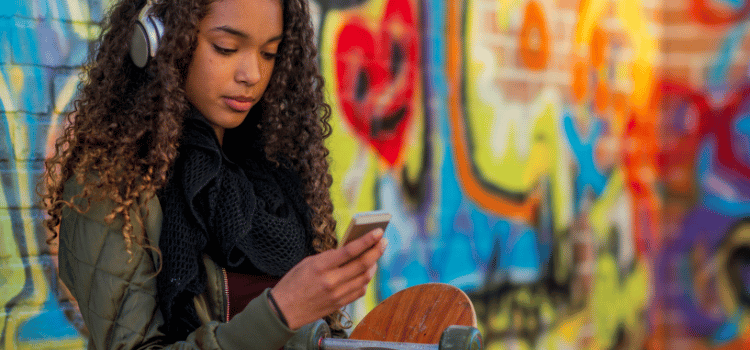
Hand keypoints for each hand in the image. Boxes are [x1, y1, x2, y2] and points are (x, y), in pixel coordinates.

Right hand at [269, 228, 386, 329]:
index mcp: (321, 267)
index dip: (367, 240)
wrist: (283, 311)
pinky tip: (366, 272)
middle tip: (383, 242)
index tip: (378, 232)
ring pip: (365, 278)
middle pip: (363, 264)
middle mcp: (331, 281)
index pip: (350, 251)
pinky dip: (366, 280)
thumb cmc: (293, 282)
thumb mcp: (308, 263)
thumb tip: (351, 250)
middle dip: (376, 251)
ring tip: (375, 256)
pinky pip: (360, 291)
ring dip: (373, 265)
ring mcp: (337, 295)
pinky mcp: (339, 304)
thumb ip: (330, 257)